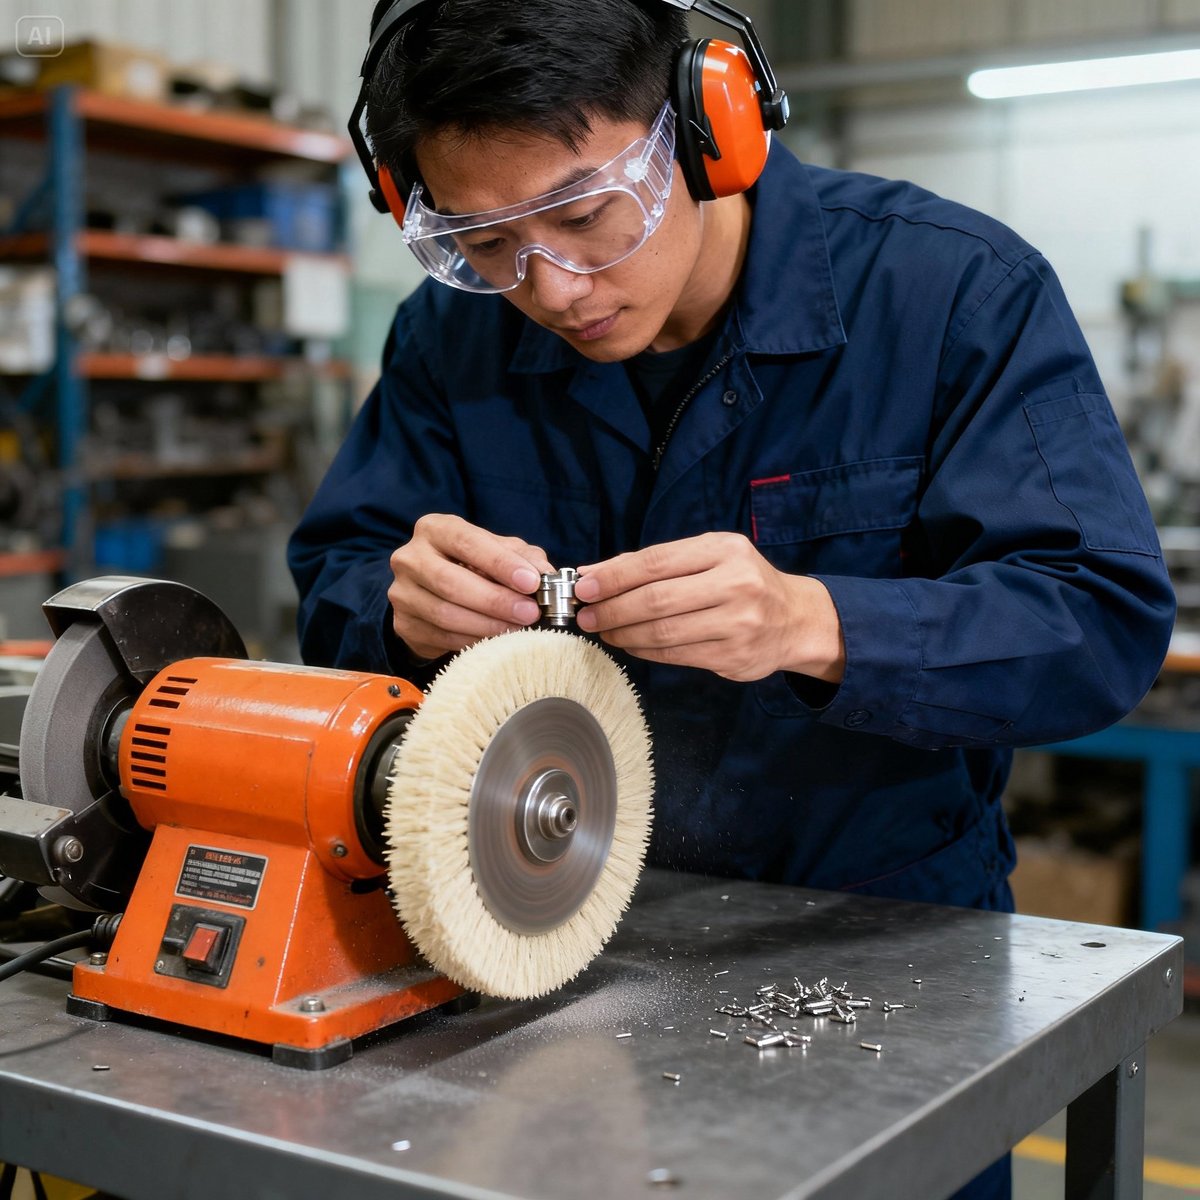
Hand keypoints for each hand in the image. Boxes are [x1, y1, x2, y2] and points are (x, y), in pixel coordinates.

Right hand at [388, 514, 553, 659]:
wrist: (434, 592)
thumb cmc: (473, 565)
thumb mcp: (499, 552)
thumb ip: (523, 558)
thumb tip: (546, 575)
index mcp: (435, 529)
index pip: (467, 542)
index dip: (501, 564)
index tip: (531, 582)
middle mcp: (410, 557)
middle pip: (450, 582)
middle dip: (496, 600)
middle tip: (529, 613)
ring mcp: (402, 592)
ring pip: (445, 614)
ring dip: (487, 626)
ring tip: (518, 630)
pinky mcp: (403, 624)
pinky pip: (440, 637)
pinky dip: (473, 641)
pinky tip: (496, 642)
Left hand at [574, 533, 844, 683]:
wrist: (795, 620)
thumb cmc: (742, 582)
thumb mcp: (709, 556)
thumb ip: (655, 563)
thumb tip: (594, 573)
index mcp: (725, 550)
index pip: (657, 562)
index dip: (614, 576)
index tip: (584, 587)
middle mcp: (736, 584)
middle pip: (657, 600)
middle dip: (613, 609)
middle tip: (586, 616)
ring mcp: (738, 623)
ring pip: (664, 632)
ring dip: (624, 634)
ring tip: (604, 631)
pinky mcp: (735, 656)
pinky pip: (677, 655)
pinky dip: (645, 651)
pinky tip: (630, 645)